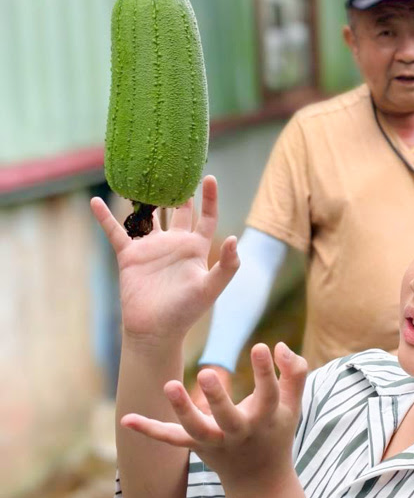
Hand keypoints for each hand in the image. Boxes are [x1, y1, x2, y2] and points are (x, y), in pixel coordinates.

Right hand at [90, 176, 239, 342]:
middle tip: (177, 167)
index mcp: (195, 248)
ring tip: (141, 174)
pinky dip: (105, 217)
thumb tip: (233, 239)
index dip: (209, 199)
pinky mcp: (129, 256)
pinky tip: (96, 200)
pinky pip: (116, 232)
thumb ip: (226, 266)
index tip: (209, 177)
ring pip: (147, 217)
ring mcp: (151, 248)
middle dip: (179, 191)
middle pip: (177, 211)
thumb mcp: (210, 288)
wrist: (155, 330)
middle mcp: (174, 244)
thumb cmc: (185, 312)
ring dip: (144, 198)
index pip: (206, 218)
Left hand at [121, 342, 307, 497]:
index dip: (266, 372)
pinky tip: (126, 419)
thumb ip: (294, 372)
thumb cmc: (276, 430)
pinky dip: (149, 430)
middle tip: (205, 373)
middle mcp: (239, 434)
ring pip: (195, 430)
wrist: (259, 480)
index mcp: (266, 421)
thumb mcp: (292, 404)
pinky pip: (171, 439)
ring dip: (181, 410)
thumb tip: (278, 345)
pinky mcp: (195, 447)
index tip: (262, 345)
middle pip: (228, 419)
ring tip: (169, 385)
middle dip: (217, 399)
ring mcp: (215, 443)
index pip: (269, 396)